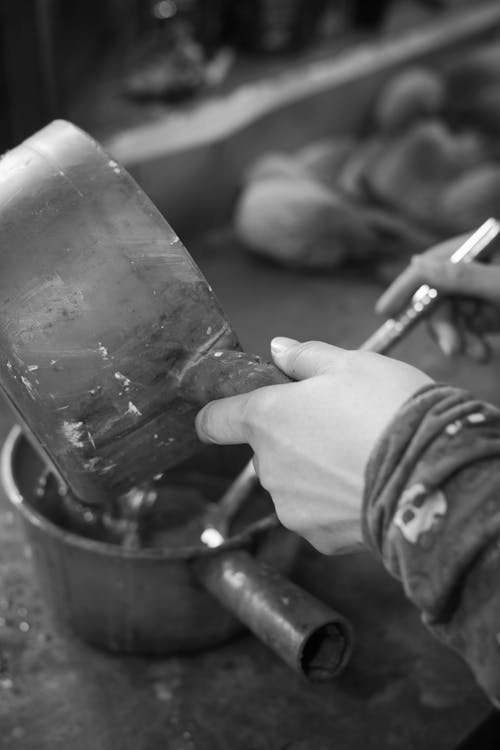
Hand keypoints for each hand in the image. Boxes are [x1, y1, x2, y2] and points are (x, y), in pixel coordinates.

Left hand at [195, 339, 430, 553]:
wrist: (431, 475)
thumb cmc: (388, 410)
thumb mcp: (350, 363)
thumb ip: (304, 356)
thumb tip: (278, 349)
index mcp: (266, 418)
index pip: (215, 420)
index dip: (219, 413)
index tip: (228, 412)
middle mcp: (268, 467)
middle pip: (266, 449)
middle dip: (291, 436)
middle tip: (336, 423)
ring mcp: (291, 507)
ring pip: (292, 482)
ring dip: (313, 470)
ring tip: (359, 455)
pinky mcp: (318, 537)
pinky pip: (318, 512)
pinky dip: (334, 501)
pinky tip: (365, 485)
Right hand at [376, 233, 499, 360]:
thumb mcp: (499, 285)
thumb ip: (462, 275)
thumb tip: (415, 264)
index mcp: (476, 247)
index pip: (430, 264)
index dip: (404, 288)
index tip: (384, 312)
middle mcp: (473, 266)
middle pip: (437, 297)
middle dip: (443, 326)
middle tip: (452, 350)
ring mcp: (479, 290)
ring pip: (450, 318)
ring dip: (459, 339)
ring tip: (480, 355)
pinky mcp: (487, 310)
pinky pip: (465, 329)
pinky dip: (471, 343)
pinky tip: (483, 353)